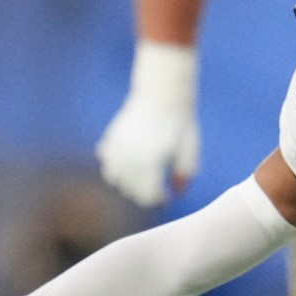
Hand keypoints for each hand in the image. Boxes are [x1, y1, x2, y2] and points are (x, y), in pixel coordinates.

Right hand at [97, 42, 197, 206]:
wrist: (162, 95)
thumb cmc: (180, 123)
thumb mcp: (189, 150)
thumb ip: (185, 173)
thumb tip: (177, 192)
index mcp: (151, 163)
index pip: (147, 196)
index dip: (158, 200)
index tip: (165, 197)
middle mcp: (130, 158)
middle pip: (129, 190)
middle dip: (142, 193)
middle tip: (154, 187)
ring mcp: (118, 148)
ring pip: (113, 177)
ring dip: (125, 181)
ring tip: (140, 176)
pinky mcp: (111, 138)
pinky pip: (106, 160)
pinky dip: (114, 164)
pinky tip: (127, 160)